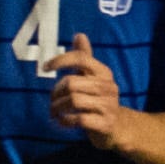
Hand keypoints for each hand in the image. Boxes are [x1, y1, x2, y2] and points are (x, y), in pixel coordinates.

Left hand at [49, 34, 124, 149]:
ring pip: (73, 100)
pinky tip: (62, 121)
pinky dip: (64, 121)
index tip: (46, 67)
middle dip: (55, 93)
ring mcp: (108, 105)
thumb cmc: (99, 100)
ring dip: (57, 108)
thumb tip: (79, 35)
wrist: (118, 128)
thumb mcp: (93, 78)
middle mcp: (107, 86)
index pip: (81, 58)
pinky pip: (78, 119)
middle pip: (71, 83)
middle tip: (52, 101)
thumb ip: (85, 58)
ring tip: (54, 112)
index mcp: (103, 73)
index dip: (61, 60)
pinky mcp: (104, 123)